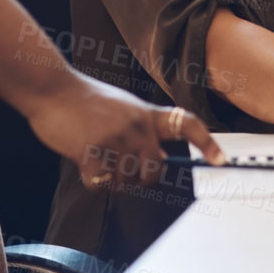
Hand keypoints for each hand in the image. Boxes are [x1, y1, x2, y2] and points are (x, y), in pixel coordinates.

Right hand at [26, 74, 225, 187]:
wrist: (52, 88)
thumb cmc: (83, 100)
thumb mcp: (121, 106)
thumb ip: (140, 128)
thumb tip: (154, 158)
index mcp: (146, 113)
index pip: (186, 125)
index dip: (206, 143)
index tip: (221, 160)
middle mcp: (137, 124)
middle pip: (155, 170)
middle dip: (139, 178)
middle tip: (120, 169)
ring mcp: (116, 137)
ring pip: (127, 181)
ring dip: (112, 179)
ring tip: (97, 158)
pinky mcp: (94, 150)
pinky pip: (102, 184)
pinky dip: (92, 180)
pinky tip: (83, 161)